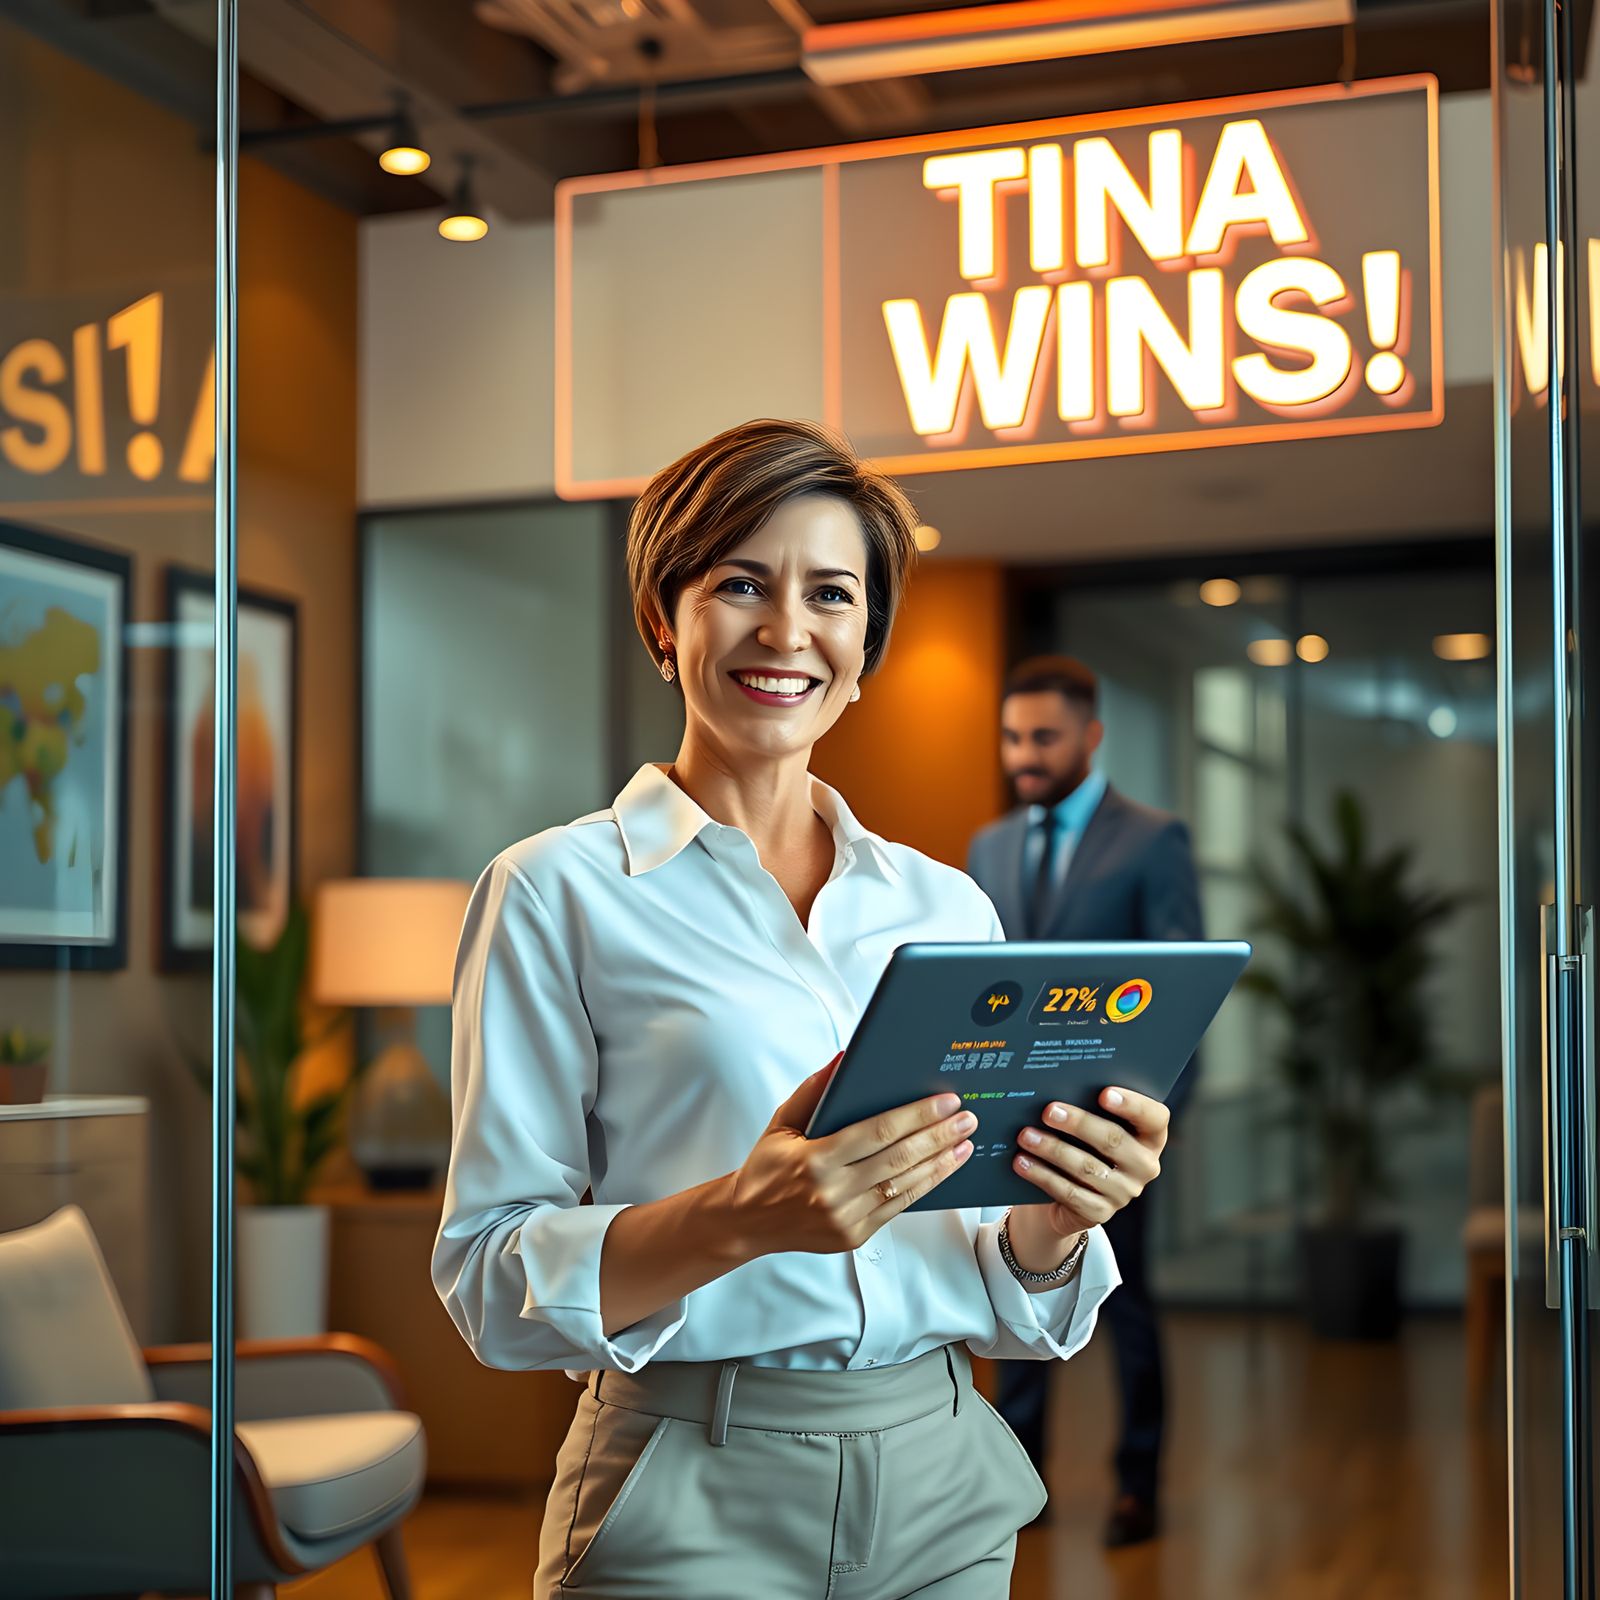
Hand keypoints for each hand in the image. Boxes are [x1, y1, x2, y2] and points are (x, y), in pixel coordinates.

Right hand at [728, 1056, 977, 1256]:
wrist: (746, 1221)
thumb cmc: (766, 1167)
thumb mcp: (783, 1122)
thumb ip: (815, 1090)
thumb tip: (846, 1060)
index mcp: (816, 1159)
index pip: (878, 1132)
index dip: (917, 1116)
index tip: (945, 1101)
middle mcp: (833, 1191)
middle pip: (899, 1158)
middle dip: (938, 1136)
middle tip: (966, 1118)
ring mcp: (846, 1218)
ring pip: (905, 1185)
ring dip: (940, 1163)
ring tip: (964, 1142)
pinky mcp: (854, 1236)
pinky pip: (897, 1208)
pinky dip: (923, 1187)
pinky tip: (941, 1170)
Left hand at [1008, 1087, 1167, 1258]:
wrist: (1064, 1193)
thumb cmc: (1080, 1143)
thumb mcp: (1090, 1123)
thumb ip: (1087, 1104)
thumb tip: (1059, 1083)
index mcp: (1149, 1137)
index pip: (1154, 1117)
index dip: (1132, 1104)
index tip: (1104, 1092)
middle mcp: (1143, 1165)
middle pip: (1114, 1140)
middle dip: (1079, 1123)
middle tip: (1048, 1111)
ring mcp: (1124, 1192)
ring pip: (1087, 1167)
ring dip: (1052, 1149)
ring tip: (1026, 1136)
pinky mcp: (1100, 1213)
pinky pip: (1070, 1193)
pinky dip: (1043, 1175)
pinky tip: (1022, 1162)